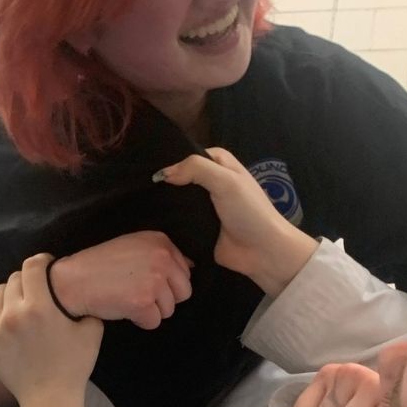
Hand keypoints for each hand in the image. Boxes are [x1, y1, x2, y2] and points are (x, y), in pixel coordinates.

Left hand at [0, 254, 103, 406]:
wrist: (49, 398)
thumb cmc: (73, 366)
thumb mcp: (92, 333)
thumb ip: (85, 308)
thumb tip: (80, 296)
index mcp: (40, 308)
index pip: (32, 267)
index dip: (41, 260)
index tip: (47, 265)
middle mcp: (13, 313)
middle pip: (15, 279)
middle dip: (28, 279)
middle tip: (38, 288)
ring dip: (11, 292)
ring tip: (21, 301)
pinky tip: (1, 311)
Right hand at [49, 231, 192, 329]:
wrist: (74, 280)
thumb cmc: (103, 264)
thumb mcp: (135, 246)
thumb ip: (164, 255)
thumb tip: (192, 267)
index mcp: (161, 241)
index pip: (185, 272)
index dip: (166, 282)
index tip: (143, 279)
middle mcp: (162, 258)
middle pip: (184, 293)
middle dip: (164, 299)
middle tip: (138, 292)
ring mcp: (154, 280)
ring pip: (170, 310)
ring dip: (150, 310)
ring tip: (128, 297)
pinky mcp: (144, 302)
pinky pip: (154, 322)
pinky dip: (140, 321)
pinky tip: (124, 307)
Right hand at [155, 148, 316, 296]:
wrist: (262, 251)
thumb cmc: (249, 211)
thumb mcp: (225, 180)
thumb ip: (195, 168)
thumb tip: (163, 174)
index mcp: (221, 165)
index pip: (190, 155)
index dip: (174, 160)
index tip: (152, 169)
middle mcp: (212, 183)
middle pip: (182, 178)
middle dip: (166, 183)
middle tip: (144, 189)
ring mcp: (204, 207)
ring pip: (178, 200)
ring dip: (165, 204)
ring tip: (144, 205)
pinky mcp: (199, 228)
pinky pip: (179, 222)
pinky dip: (169, 222)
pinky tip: (152, 222)